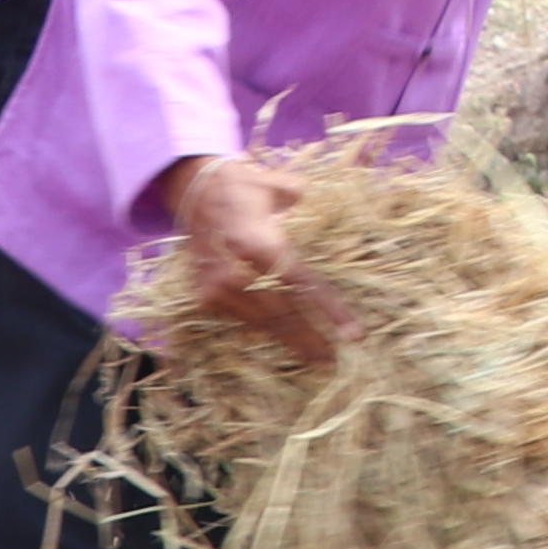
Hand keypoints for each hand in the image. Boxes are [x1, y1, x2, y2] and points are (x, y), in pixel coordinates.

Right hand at [159, 154, 344, 364]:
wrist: (193, 188)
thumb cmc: (245, 186)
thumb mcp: (280, 188)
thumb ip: (306, 204)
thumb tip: (325, 211)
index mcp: (257, 241)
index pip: (301, 283)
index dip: (329, 311)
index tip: (353, 335)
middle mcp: (234, 268)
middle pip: (280, 313)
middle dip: (309, 338)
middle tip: (334, 361)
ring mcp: (215, 285)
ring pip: (259, 322)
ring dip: (288, 340)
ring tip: (315, 358)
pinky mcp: (204, 294)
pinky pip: (241, 319)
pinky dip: (264, 331)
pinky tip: (285, 343)